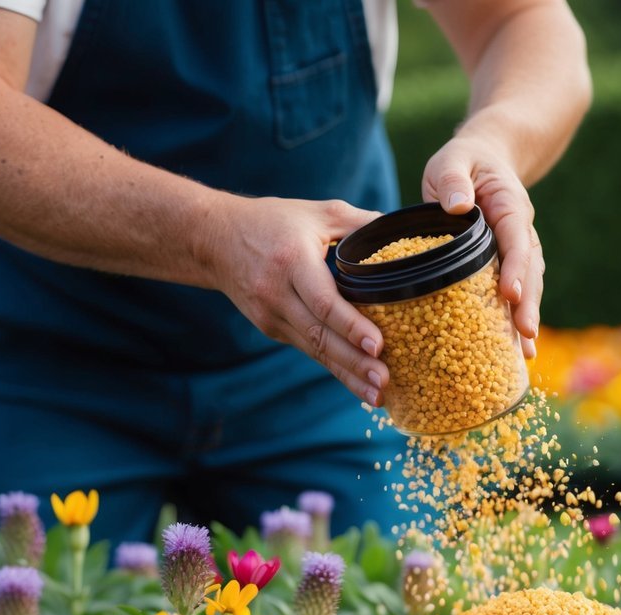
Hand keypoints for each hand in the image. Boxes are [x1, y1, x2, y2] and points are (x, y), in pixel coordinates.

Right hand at [205, 195, 387, 404]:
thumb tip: (406, 235)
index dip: (351, 326)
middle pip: (320, 335)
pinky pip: (308, 350)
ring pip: (314, 350)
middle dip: (354, 363)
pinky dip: (334, 368)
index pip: (323, 302)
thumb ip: (360, 223)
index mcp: (291, 262)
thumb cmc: (272, 221)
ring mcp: (270, 316)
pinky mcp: (271, 329)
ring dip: (347, 375)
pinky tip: (359, 384)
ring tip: (378, 395)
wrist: (214, 240)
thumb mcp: (316, 213)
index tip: (379, 345)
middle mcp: (277, 294)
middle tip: (385, 382)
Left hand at [422, 136, 542, 357]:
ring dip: (527, 317)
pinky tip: (514, 350)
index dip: (515, 268)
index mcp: (510, 207)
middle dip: (529, 304)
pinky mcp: (506, 263)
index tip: (509, 293)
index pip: (517, 240)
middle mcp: (520, 231)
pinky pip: (515, 290)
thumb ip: (453, 179)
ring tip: (526, 354)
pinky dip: (515, 317)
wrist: (484, 159)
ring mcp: (517, 249)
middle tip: (527, 336)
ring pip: (528, 285)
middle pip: (530, 271)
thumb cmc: (464, 161)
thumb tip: (458, 206)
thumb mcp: (453, 160)